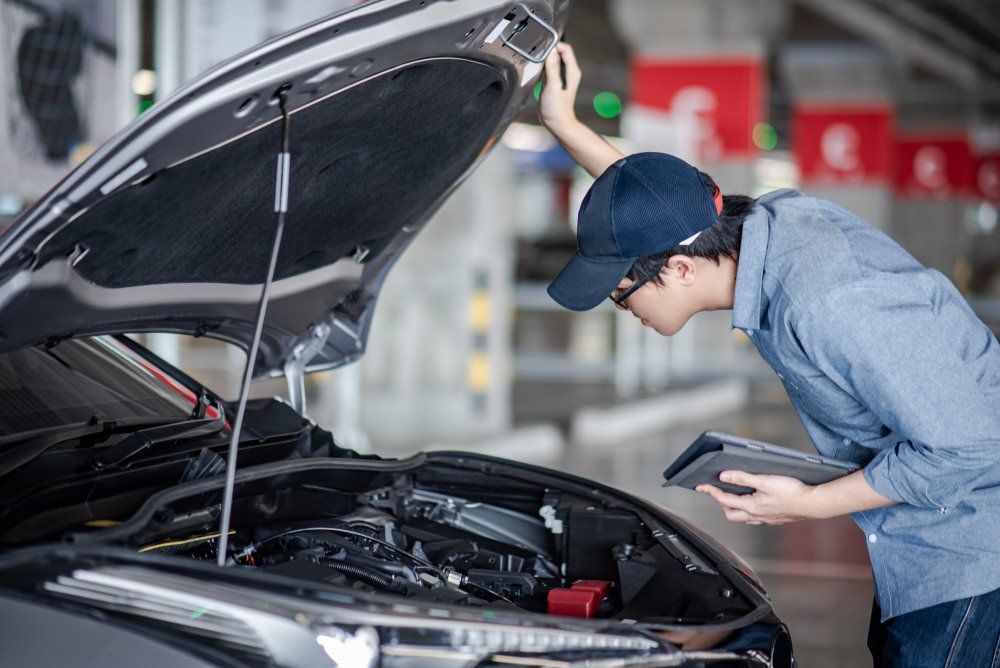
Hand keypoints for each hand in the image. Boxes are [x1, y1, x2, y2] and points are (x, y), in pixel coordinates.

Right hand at [539, 42, 580, 128]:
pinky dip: (543, 66)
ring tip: (536, 60)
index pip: (566, 49)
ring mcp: (561, 77)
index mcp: (572, 72)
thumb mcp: (553, 86)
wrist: (556, 123)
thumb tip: (550, 51)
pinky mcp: (554, 82)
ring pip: (554, 60)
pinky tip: (536, 69)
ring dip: (545, 58)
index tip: (543, 48)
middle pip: (560, 53)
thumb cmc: (557, 108)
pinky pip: (549, 68)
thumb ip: (552, 68)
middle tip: (537, 53)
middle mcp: (568, 73)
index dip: (555, 45)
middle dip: (549, 50)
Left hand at [696, 471, 817, 524]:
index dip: (711, 492)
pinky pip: (756, 518)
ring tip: (732, 497)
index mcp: (751, 507)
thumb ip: (743, 478)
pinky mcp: (775, 518)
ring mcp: (766, 519)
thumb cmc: (792, 492)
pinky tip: (754, 504)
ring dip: (735, 508)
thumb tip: (724, 476)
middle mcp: (757, 516)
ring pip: (744, 517)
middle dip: (721, 503)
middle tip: (716, 492)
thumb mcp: (764, 481)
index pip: (724, 500)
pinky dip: (749, 511)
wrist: (814, 504)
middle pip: (731, 513)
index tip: (701, 486)